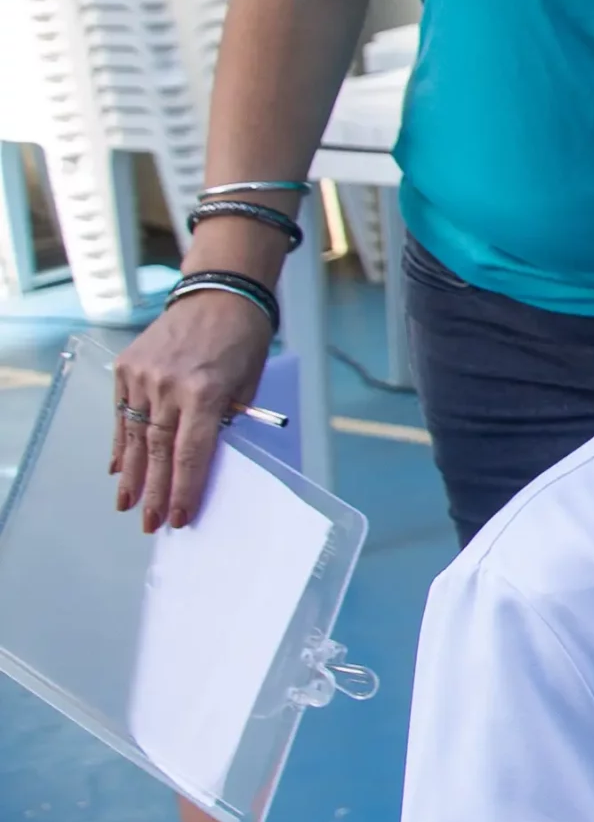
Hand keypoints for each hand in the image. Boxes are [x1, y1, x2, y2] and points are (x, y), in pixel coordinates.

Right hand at [109, 282, 278, 532]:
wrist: (218, 296)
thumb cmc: (241, 343)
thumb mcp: (246, 385)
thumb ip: (224, 422)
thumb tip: (201, 462)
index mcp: (206, 391)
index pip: (193, 453)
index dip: (185, 489)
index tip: (181, 518)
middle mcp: (169, 386)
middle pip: (159, 451)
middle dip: (155, 492)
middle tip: (150, 525)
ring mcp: (143, 376)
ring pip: (135, 436)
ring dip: (132, 475)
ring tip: (128, 505)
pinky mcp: (127, 367)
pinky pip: (122, 414)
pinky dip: (121, 443)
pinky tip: (119, 469)